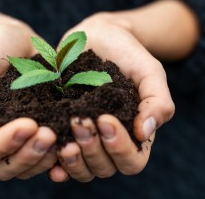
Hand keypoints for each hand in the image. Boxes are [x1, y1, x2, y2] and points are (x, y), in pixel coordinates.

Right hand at [0, 22, 58, 179]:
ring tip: (63, 137)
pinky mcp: (43, 134)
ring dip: (44, 158)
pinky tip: (75, 142)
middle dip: (28, 155)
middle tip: (49, 134)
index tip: (28, 124)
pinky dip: (61, 157)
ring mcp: (21, 141)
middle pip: (5, 168)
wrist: (18, 39)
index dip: (3, 145)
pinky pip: (50, 158)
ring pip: (28, 167)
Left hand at [49, 13, 174, 181]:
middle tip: (78, 121)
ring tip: (61, 138)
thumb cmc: (129, 54)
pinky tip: (46, 148)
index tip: (105, 119)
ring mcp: (84, 140)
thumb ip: (157, 101)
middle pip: (104, 168)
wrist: (98, 36)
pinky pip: (56, 159)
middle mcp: (109, 144)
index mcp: (135, 136)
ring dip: (72, 159)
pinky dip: (52, 161)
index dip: (119, 148)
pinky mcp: (61, 132)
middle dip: (91, 148)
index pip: (132, 161)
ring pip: (81, 169)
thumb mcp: (149, 72)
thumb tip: (145, 132)